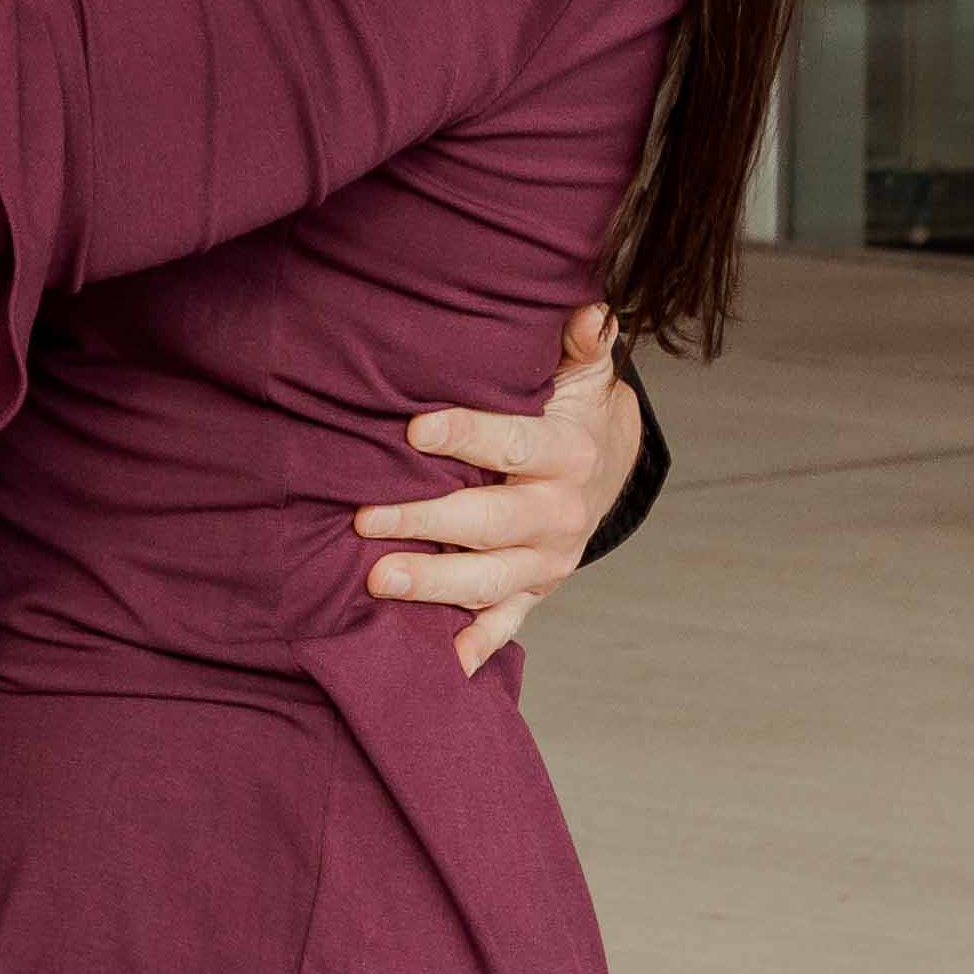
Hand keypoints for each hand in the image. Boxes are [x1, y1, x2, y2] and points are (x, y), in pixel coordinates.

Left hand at [362, 304, 637, 669]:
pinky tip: (436, 662)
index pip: (512, 444)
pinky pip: (504, 623)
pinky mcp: (536, 592)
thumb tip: (592, 311)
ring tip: (377, 583)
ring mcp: (546, 560)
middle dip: (426, 522)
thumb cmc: (571, 411)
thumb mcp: (582, 373)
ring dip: (433, 585)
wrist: (607, 471)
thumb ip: (582, 342)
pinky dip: (474, 646)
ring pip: (488, 580)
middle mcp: (559, 513)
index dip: (464, 436)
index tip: (413, 432)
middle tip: (366, 521)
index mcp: (566, 452)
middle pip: (489, 522)